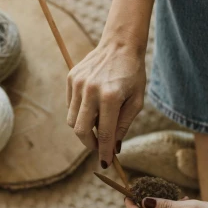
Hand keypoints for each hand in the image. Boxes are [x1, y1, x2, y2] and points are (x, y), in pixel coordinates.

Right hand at [66, 36, 145, 167]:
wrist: (120, 44)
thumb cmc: (133, 74)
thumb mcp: (137, 101)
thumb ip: (124, 125)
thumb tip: (114, 148)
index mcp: (110, 96)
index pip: (105, 133)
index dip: (105, 151)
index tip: (106, 163)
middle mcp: (90, 90)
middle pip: (81, 130)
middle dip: (90, 144)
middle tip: (99, 148)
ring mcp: (78, 84)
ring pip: (73, 120)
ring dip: (84, 129)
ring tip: (99, 125)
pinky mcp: (71, 79)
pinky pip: (71, 105)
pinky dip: (80, 113)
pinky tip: (93, 107)